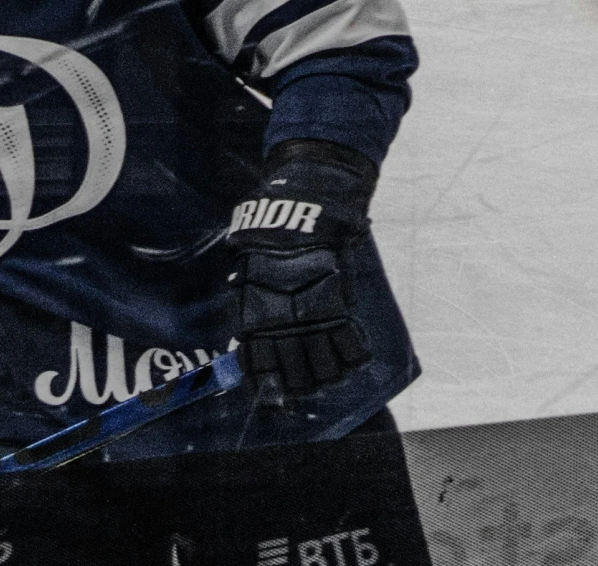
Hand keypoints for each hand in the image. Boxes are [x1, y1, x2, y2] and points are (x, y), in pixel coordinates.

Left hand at [225, 144, 375, 403]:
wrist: (303, 201)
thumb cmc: (269, 229)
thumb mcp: (247, 263)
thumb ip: (249, 296)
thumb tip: (244, 325)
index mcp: (254, 316)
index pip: (259, 370)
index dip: (269, 389)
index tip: (278, 396)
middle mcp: (283, 325)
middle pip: (297, 381)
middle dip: (302, 386)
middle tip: (308, 380)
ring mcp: (314, 319)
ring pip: (326, 374)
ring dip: (329, 376)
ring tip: (331, 368)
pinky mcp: (340, 306)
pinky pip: (352, 350)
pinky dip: (353, 356)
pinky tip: (351, 353)